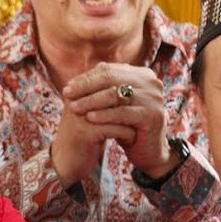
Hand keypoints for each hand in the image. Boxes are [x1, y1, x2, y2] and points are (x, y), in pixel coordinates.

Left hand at [63, 63, 175, 180]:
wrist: (148, 151)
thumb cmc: (127, 125)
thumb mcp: (113, 104)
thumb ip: (100, 89)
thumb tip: (72, 81)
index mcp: (141, 74)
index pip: (108, 70)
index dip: (85, 78)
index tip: (67, 87)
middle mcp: (150, 82)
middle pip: (110, 79)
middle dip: (85, 87)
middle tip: (66, 94)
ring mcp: (154, 97)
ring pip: (115, 95)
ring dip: (91, 101)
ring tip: (73, 107)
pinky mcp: (152, 115)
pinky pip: (122, 112)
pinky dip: (104, 114)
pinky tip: (89, 118)